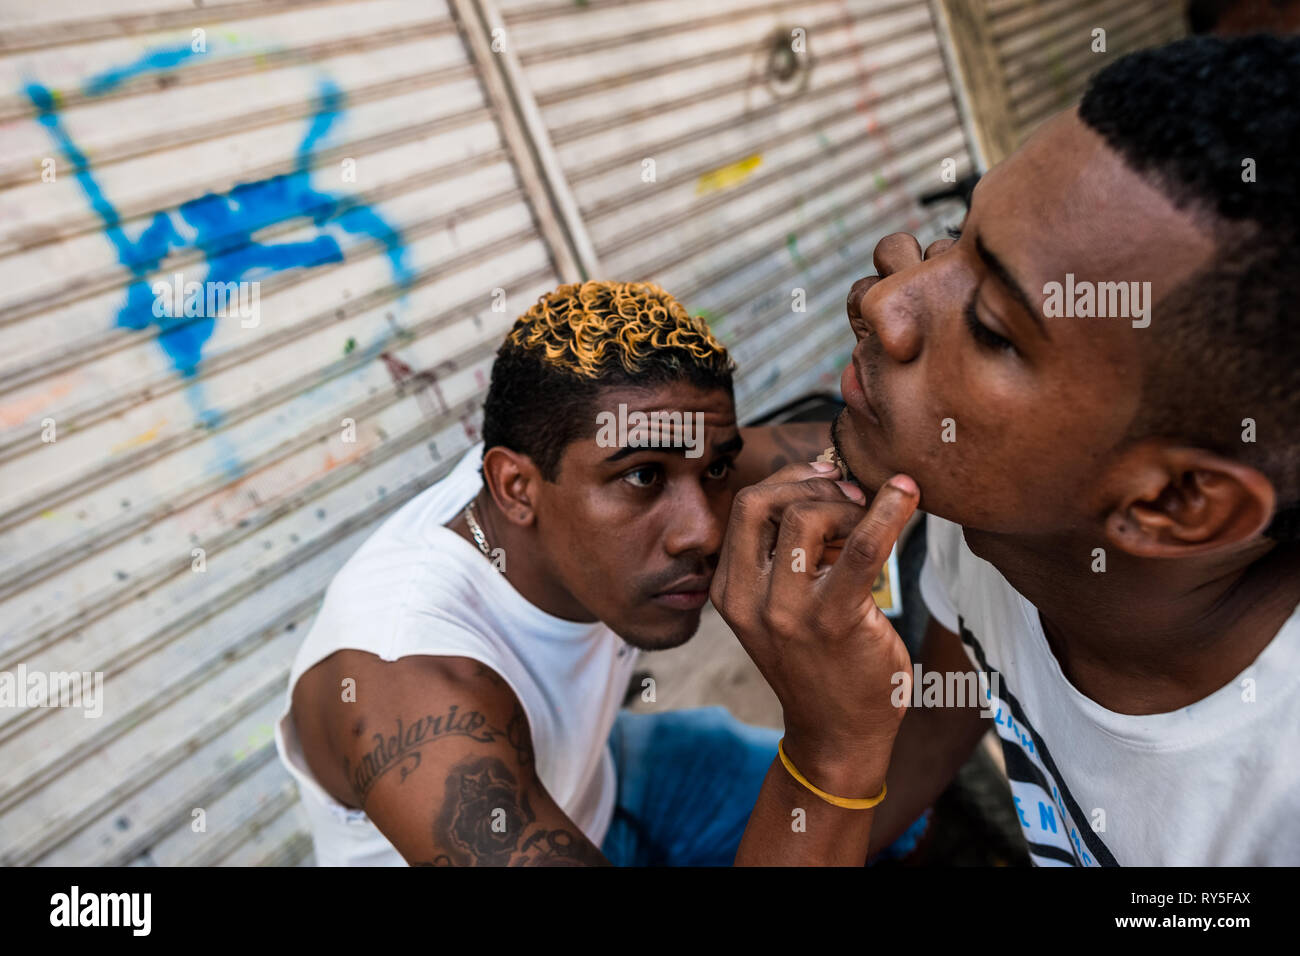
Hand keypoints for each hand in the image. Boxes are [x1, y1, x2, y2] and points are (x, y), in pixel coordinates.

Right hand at [710, 461, 919, 794]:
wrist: (837, 734)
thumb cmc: (819, 662)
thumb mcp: (780, 607)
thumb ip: (789, 555)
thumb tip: (832, 486)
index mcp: (730, 590)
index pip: (745, 506)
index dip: (789, 480)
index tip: (828, 482)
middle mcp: (748, 599)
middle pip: (764, 502)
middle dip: (812, 485)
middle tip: (853, 496)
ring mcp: (786, 611)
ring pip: (806, 516)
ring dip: (847, 505)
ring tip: (873, 521)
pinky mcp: (833, 620)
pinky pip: (861, 548)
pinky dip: (888, 513)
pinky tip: (907, 498)